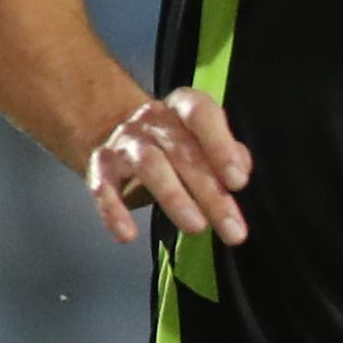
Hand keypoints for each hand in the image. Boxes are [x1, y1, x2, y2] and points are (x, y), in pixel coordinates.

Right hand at [86, 86, 250, 247]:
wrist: (121, 134)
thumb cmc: (176, 142)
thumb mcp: (205, 140)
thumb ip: (228, 152)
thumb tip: (240, 170)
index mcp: (182, 107)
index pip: (201, 115)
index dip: (220, 146)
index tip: (237, 183)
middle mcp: (152, 120)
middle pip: (182, 152)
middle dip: (210, 193)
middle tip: (232, 230)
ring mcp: (125, 142)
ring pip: (150, 165)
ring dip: (174, 198)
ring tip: (196, 227)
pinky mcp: (101, 167)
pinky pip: (104, 188)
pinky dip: (114, 211)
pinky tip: (127, 235)